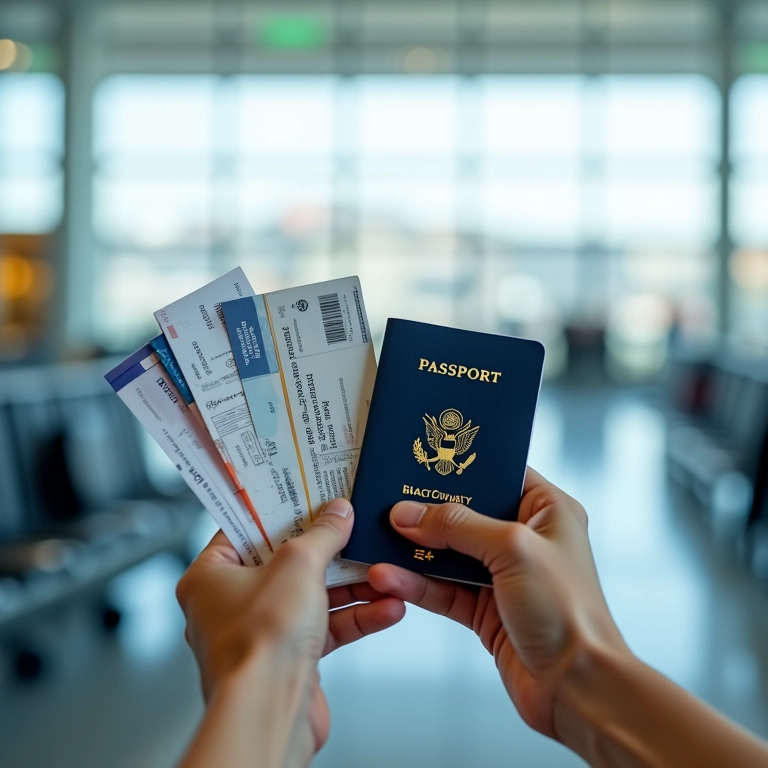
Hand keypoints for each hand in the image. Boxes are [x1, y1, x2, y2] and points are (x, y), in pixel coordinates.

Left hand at [176, 499, 404, 765]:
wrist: (270, 713)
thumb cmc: (259, 643)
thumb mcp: (298, 564)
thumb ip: (322, 534)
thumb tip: (337, 513)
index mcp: (210, 576)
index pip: (245, 529)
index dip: (279, 511)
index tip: (308, 495)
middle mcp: (230, 604)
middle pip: (285, 562)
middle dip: (328, 550)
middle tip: (352, 527)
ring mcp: (262, 632)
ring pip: (311, 596)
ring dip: (352, 586)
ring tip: (383, 570)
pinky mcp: (290, 658)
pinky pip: (326, 628)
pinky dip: (356, 617)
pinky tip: (387, 607)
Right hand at [367, 468, 628, 739]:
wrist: (577, 687)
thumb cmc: (569, 612)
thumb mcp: (513, 549)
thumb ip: (458, 526)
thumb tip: (410, 514)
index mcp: (547, 511)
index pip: (499, 476)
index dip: (461, 471)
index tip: (421, 465)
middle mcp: (525, 539)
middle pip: (465, 515)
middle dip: (427, 512)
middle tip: (388, 504)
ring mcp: (503, 575)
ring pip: (448, 554)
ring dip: (413, 552)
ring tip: (378, 543)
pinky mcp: (485, 609)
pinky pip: (443, 588)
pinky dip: (416, 583)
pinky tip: (389, 577)